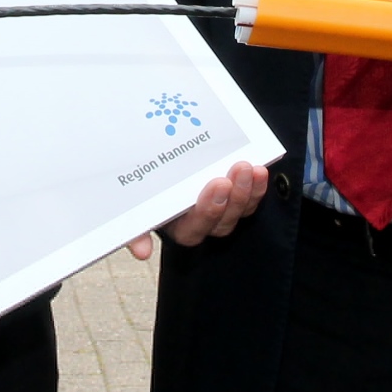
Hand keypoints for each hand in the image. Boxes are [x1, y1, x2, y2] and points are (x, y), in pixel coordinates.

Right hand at [127, 160, 269, 259]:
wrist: (154, 140)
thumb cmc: (141, 178)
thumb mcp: (131, 199)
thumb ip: (135, 225)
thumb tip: (142, 251)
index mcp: (172, 224)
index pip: (192, 230)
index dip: (208, 212)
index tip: (217, 184)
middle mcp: (198, 221)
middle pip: (220, 223)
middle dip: (231, 199)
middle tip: (234, 173)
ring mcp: (219, 209)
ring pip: (238, 211)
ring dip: (247, 192)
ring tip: (249, 169)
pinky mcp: (234, 194)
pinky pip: (250, 198)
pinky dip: (256, 187)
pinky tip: (260, 170)